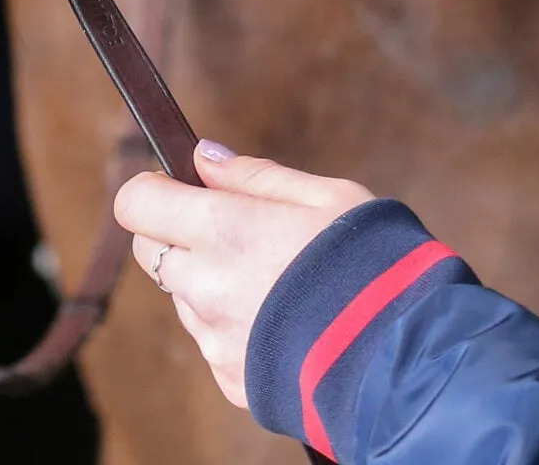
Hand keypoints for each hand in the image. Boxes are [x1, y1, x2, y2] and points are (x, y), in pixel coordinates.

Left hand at [116, 141, 372, 406]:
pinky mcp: (231, 381)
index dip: (152, 189)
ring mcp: (216, 341)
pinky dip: (232, 326)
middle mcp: (207, 288)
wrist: (401, 357)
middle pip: (150, 251)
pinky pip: (212, 342)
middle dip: (174, 233)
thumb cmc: (371, 263)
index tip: (178, 186)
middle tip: (229, 228)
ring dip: (206, 282)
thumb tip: (203, 158)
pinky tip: (281, 320)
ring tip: (272, 280)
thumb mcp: (326, 196)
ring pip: (183, 298)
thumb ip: (256, 176)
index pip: (137, 203)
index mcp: (225, 232)